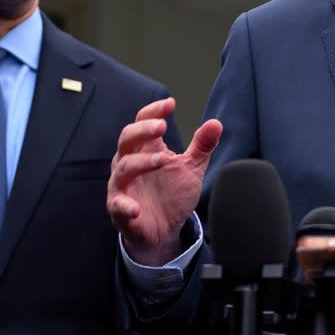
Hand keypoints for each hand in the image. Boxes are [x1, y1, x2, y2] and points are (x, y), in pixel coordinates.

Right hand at [107, 97, 221, 265]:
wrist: (164, 230)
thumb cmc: (173, 194)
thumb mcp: (192, 168)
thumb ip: (202, 146)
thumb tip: (216, 123)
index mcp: (146, 149)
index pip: (142, 122)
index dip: (153, 111)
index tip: (170, 103)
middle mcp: (130, 162)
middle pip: (127, 138)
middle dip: (142, 130)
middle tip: (161, 125)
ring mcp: (122, 185)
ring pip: (124, 168)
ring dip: (142, 162)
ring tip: (164, 160)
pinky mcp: (120, 209)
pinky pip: (118, 204)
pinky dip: (125, 206)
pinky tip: (136, 208)